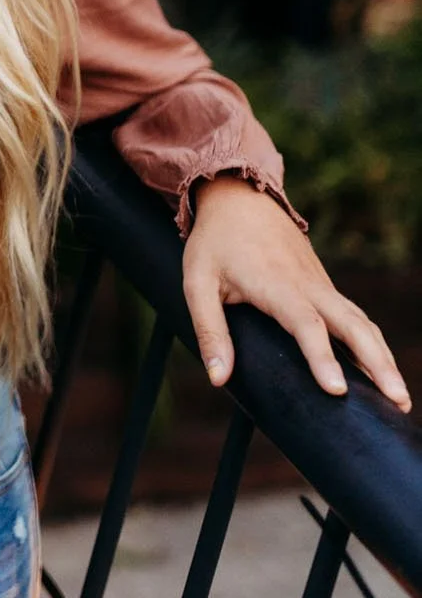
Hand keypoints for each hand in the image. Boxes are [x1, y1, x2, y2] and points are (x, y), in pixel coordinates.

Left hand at [183, 176, 410, 412]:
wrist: (239, 196)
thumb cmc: (215, 242)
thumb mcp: (197, 282)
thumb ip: (209, 331)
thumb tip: (219, 379)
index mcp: (277, 285)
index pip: (307, 325)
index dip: (322, 358)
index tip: (337, 391)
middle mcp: (308, 285)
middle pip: (353, 326)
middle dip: (378, 365)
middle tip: (398, 402)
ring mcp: (321, 284)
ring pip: (361, 322)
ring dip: (383, 358)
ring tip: (400, 398)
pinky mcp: (323, 285)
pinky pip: (354, 316)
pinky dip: (372, 343)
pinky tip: (381, 369)